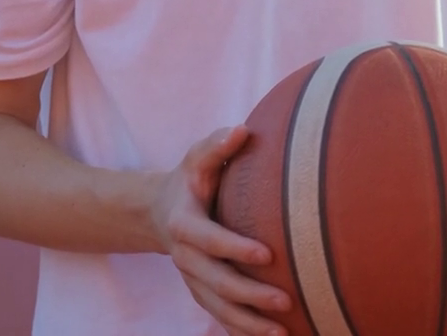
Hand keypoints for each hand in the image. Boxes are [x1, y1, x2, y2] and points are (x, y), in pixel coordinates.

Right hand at [152, 126, 291, 335]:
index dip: (235, 248)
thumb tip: (242, 130)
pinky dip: (241, 331)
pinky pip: (220, 317)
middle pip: (216, 283)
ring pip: (218, 308)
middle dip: (250, 294)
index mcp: (184, 224)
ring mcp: (192, 279)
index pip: (210, 240)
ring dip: (248, 323)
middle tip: (285, 300)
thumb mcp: (197, 158)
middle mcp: (185, 257)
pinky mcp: (201, 292)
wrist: (160, 211)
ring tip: (282, 332)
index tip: (267, 254)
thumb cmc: (191, 180)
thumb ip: (216, 145)